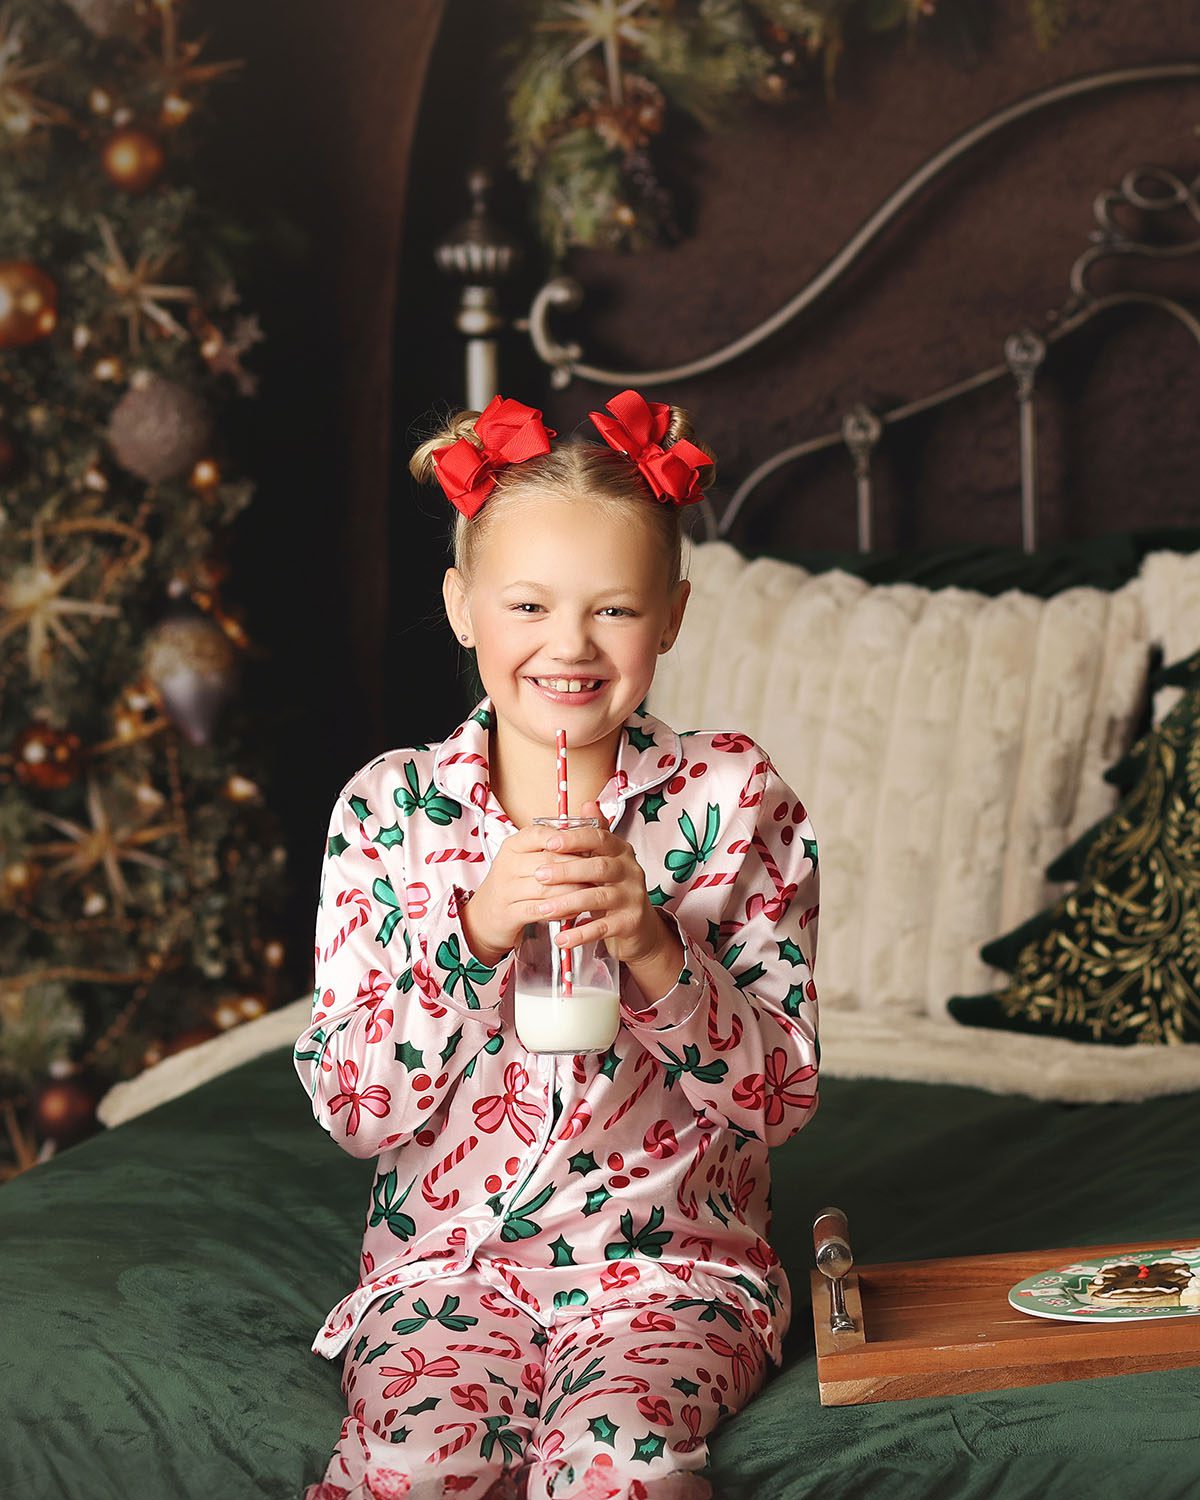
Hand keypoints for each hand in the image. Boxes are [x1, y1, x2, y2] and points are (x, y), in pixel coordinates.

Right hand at [459, 821, 588, 966]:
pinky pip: (539, 910)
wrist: (487, 916)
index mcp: (513, 845)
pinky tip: (576, 910)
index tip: (588, 845)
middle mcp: (506, 864)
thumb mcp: (531, 858)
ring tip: (592, 892)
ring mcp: (505, 889)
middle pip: (548, 861)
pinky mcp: (508, 913)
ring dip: (573, 890)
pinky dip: (560, 910)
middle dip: (577, 866)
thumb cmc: (518, 883)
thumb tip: (592, 807)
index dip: (566, 838)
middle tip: (600, 872)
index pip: (539, 834)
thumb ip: (561, 839)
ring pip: (546, 887)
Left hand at [532, 801, 680, 974]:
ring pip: (598, 898)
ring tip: (543, 910)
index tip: (548, 842)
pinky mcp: (630, 923)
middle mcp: (631, 871)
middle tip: (538, 875)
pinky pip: (602, 927)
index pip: (599, 838)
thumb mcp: (605, 860)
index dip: (575, 839)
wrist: (639, 927)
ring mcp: (633, 897)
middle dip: (566, 871)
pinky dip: (580, 933)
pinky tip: (561, 938)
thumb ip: (594, 835)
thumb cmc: (613, 889)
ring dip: (568, 903)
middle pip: (598, 867)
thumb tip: (586, 803)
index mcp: (621, 851)